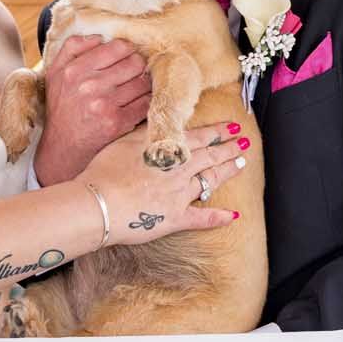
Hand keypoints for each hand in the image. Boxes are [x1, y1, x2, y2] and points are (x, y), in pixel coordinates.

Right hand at [34, 35, 150, 184]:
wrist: (61, 148)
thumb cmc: (62, 108)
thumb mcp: (55, 73)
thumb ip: (72, 48)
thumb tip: (100, 36)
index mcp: (74, 69)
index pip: (118, 46)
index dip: (127, 51)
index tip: (126, 58)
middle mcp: (89, 85)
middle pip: (135, 62)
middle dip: (138, 67)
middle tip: (134, 74)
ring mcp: (104, 105)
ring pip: (143, 82)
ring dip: (144, 85)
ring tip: (136, 89)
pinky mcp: (116, 123)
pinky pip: (144, 104)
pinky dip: (145, 102)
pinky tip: (137, 104)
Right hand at [78, 123, 249, 245]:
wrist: (98, 203)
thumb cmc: (104, 171)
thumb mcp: (124, 142)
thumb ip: (146, 133)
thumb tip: (161, 123)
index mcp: (167, 150)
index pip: (199, 136)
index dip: (218, 131)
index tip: (232, 126)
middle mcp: (178, 170)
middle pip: (210, 156)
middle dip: (229, 148)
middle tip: (244, 143)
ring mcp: (179, 195)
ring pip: (209, 180)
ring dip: (227, 172)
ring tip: (241, 165)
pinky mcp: (174, 219)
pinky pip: (201, 218)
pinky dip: (218, 218)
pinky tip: (233, 216)